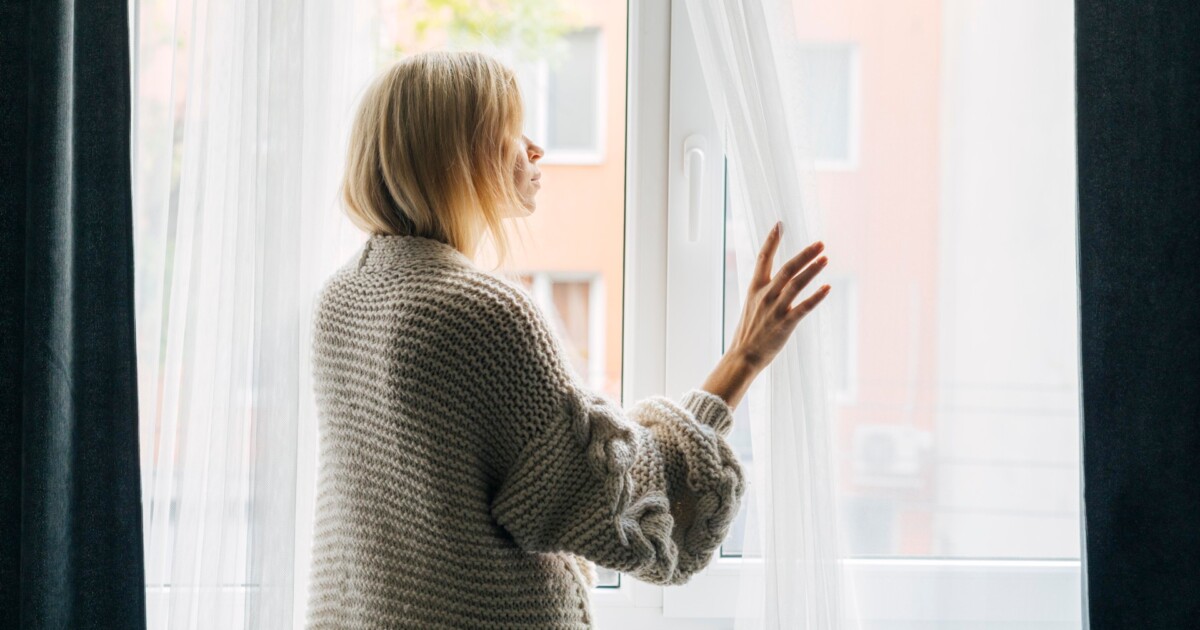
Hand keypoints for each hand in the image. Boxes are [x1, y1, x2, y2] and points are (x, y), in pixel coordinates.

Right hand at [727, 221, 829, 371]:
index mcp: (755, 288)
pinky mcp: (785, 324)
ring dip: (812, 270)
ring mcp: (775, 309)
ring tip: (825, 258)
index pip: (763, 258)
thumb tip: (779, 279)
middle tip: (820, 243)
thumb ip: (765, 290)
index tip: (780, 225)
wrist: (743, 356)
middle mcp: (765, 295)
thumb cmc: (749, 331)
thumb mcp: (752, 305)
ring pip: (796, 284)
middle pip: (787, 268)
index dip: (772, 241)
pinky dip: (816, 297)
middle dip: (805, 254)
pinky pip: (803, 307)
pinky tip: (827, 287)